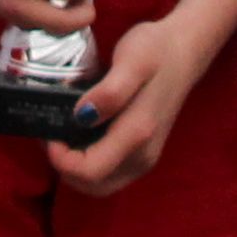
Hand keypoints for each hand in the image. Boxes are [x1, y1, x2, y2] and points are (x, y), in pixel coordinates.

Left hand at [51, 5, 216, 196]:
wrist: (184, 51)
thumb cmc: (156, 50)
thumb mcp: (132, 60)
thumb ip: (110, 92)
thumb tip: (82, 117)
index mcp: (137, 134)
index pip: (89, 171)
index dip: (61, 159)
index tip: (51, 132)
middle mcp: (142, 155)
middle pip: (92, 186)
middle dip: (64, 168)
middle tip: (52, 135)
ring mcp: (145, 158)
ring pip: (100, 184)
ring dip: (75, 168)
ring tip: (62, 136)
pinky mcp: (144, 154)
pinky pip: (109, 173)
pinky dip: (88, 164)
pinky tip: (80, 137)